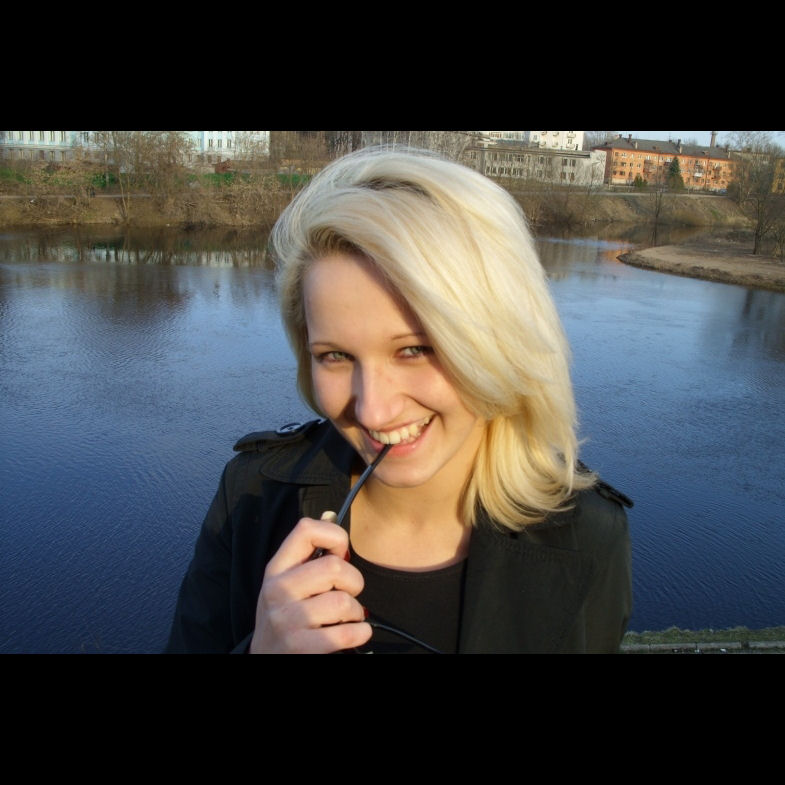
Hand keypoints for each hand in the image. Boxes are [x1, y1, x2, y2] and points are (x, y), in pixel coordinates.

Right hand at [248, 515, 371, 653]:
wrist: (265, 659)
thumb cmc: (285, 617)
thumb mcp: (287, 584)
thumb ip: (309, 559)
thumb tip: (336, 526)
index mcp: (276, 568)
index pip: (306, 529)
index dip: (335, 536)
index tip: (341, 553)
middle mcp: (278, 590)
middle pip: (334, 566)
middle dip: (353, 581)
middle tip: (348, 593)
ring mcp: (287, 620)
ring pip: (344, 602)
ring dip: (356, 612)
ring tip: (346, 618)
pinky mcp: (300, 646)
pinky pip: (347, 633)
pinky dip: (361, 633)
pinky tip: (355, 633)